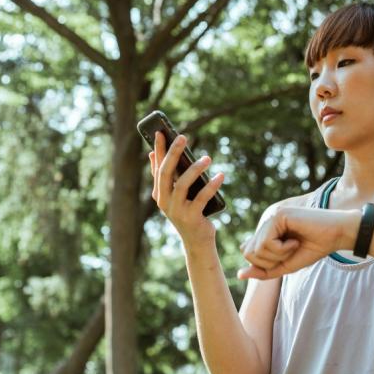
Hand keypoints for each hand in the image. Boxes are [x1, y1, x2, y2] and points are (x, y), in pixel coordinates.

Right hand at [149, 131, 224, 246]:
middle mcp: (164, 201)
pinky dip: (212, 186)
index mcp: (159, 193)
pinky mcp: (191, 218)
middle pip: (166, 173)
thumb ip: (168, 177)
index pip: (157, 167)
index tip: (160, 132)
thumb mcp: (176, 194)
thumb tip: (153, 154)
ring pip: (183, 185)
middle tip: (183, 137)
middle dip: (173, 153)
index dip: (159, 149)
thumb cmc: (189, 213)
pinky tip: (220, 176)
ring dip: (195, 169)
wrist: (197, 241)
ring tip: (207, 158)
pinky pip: (202, 198)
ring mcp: (176, 210)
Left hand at [237, 206, 358, 279]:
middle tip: (290, 253)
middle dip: (270, 261)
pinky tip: (295, 242)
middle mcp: (266, 222)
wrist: (336, 235)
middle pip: (248, 253)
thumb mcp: (286, 265)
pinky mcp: (278, 216)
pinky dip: (282, 249)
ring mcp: (271, 217)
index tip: (285, 258)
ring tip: (294, 246)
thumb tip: (239, 275)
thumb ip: (263, 270)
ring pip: (256, 249)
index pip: (247, 252)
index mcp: (267, 231)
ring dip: (277, 256)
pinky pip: (267, 243)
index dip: (263, 263)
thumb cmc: (314, 248)